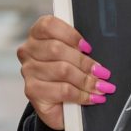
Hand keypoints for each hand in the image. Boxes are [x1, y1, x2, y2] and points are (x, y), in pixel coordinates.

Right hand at [17, 15, 115, 130]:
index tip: (87, 47)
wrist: (59, 105)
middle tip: (102, 72)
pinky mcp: (32, 90)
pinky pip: (62, 90)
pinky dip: (81, 94)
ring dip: (86, 80)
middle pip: (57, 49)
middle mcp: (28, 51)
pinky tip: (91, 97)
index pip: (48, 25)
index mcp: (37, 35)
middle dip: (84, 62)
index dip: (71, 35)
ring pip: (62, 70)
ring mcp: (28, 71)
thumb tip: (97, 58)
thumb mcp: (73, 55)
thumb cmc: (66, 75)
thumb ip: (79, 48)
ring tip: (100, 86)